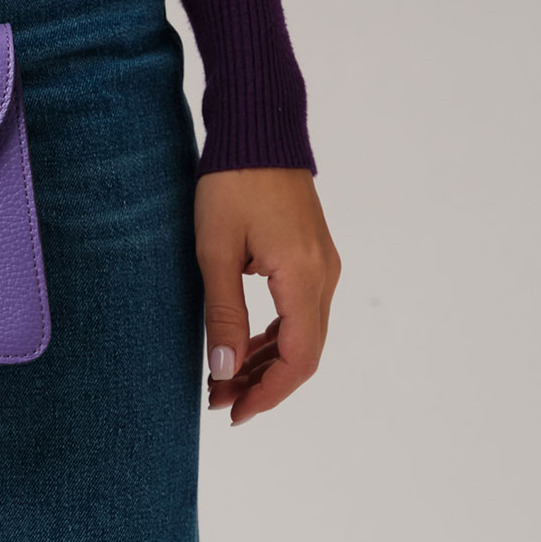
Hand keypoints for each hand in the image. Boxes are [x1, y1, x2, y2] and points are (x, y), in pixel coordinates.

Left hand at [194, 168, 340, 425]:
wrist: (258, 129)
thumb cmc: (232, 183)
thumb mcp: (216, 251)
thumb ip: (224, 315)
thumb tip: (224, 372)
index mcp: (305, 278)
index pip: (298, 359)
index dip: (268, 393)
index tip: (233, 412)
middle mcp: (324, 276)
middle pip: (305, 352)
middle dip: (264, 383)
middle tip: (220, 400)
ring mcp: (323, 265)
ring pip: (304, 334)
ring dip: (268, 361)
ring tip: (225, 379)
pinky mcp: (313, 255)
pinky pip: (302, 311)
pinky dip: (276, 334)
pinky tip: (245, 344)